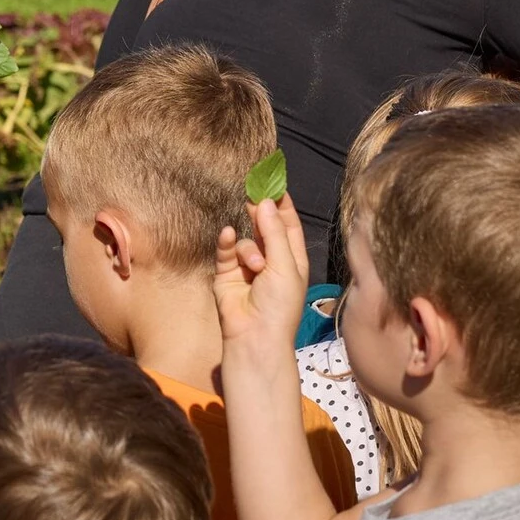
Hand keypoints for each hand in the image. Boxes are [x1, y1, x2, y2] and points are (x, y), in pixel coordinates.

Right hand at [214, 193, 311, 357]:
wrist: (255, 336)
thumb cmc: (280, 304)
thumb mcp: (285, 266)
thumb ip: (274, 232)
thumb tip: (264, 202)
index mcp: (292, 260)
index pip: (289, 226)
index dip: (283, 205)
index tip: (275, 183)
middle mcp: (271, 260)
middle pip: (265, 228)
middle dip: (261, 214)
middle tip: (254, 196)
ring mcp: (247, 266)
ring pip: (246, 240)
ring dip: (250, 249)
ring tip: (255, 266)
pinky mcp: (226, 273)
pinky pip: (226, 249)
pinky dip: (227, 242)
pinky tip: (227, 235)